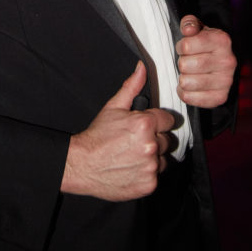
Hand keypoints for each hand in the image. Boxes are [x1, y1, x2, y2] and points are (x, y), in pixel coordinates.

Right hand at [60, 61, 175, 200]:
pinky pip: (157, 176)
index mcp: (145, 124)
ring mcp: (151, 166)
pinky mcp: (149, 184)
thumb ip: (132, 86)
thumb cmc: (97, 136)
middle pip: (167, 140)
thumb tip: (142, 68)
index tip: (147, 126)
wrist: (83, 164)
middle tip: (136, 141)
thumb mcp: (114, 107)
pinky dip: (147, 173)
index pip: (168, 120)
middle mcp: (151, 145)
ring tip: (134, 155)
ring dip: (153, 157)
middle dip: (155, 139)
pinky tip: (133, 167)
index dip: (157, 122)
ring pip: (163, 159)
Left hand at [175, 15, 235, 108]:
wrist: (220, 62)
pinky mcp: (221, 97)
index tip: (184, 47)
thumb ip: (190, 23)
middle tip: (187, 61)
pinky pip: (190, 98)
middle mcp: (228, 61)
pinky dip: (184, 93)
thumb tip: (188, 29)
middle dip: (181, 62)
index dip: (180, 46)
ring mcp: (226, 81)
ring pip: (186, 82)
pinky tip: (189, 86)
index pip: (186, 46)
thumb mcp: (198, 28)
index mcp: (222, 40)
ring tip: (189, 73)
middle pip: (185, 65)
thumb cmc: (204, 43)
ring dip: (182, 78)